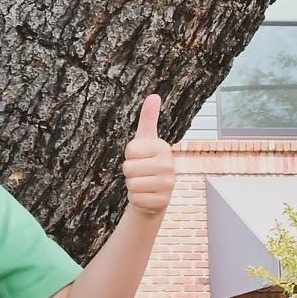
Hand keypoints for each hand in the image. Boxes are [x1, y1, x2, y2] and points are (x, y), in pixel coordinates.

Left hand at [123, 94, 173, 217]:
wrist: (154, 194)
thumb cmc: (146, 163)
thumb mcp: (145, 141)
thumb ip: (148, 119)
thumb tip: (153, 95)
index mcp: (163, 147)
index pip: (130, 150)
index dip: (129, 156)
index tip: (139, 157)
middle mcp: (168, 164)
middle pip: (128, 168)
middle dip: (129, 173)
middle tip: (140, 173)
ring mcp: (167, 184)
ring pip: (131, 184)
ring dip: (132, 186)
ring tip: (143, 183)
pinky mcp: (162, 201)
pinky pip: (135, 199)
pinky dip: (136, 199)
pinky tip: (146, 195)